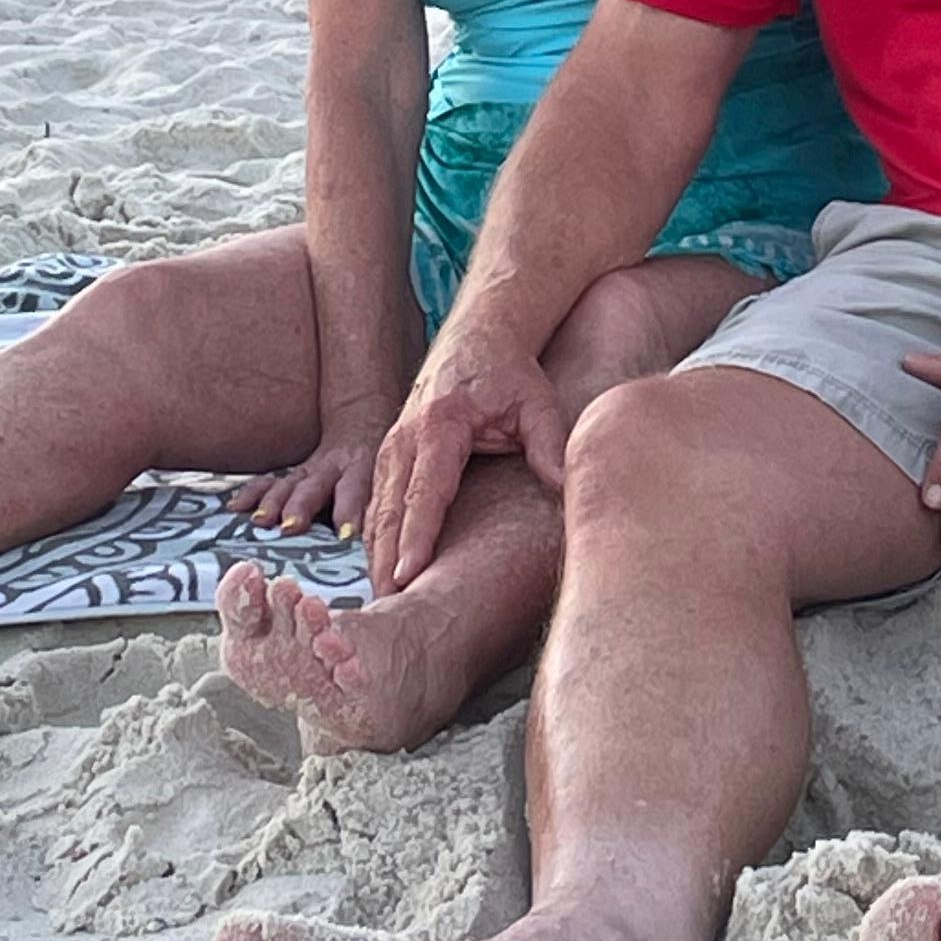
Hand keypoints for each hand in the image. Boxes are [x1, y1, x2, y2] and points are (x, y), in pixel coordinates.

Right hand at [223, 409, 389, 540]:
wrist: (362, 426)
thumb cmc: (379, 469)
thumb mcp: (391, 482)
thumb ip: (388, 511)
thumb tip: (399, 550)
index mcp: (363, 471)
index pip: (358, 489)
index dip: (352, 510)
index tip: (347, 534)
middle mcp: (333, 470)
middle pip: (316, 487)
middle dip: (302, 507)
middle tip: (292, 527)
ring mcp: (309, 472)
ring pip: (289, 485)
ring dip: (274, 503)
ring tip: (261, 521)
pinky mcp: (292, 475)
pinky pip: (269, 483)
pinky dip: (252, 494)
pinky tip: (235, 507)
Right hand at [365, 334, 570, 592]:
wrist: (480, 336)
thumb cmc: (510, 373)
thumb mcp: (538, 403)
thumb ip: (549, 445)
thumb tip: (566, 486)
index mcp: (441, 424)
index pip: (426, 491)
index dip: (417, 536)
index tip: (409, 574)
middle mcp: (407, 435)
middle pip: (391, 507)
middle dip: (386, 558)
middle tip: (389, 604)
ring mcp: (392, 442)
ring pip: (377, 507)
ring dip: (375, 551)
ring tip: (381, 597)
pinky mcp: (390, 451)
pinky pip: (377, 499)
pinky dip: (375, 534)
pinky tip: (379, 567)